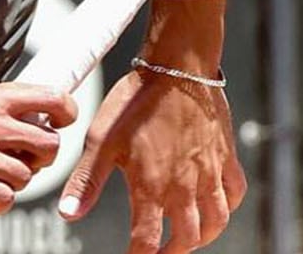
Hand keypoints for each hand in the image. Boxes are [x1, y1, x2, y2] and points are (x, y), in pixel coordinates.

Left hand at [58, 70, 246, 252]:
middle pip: (186, 239)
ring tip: (187, 238)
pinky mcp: (225, 156)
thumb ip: (86, 181)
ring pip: (216, 222)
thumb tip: (68, 214)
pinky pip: (234, 192)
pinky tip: (216, 206)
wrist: (177, 67)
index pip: (147, 241)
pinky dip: (227, 206)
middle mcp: (184, 186)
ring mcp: (209, 172)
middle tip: (159, 252)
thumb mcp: (101, 140)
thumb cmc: (137, 100)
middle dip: (171, 253)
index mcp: (152, 186)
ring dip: (201, 237)